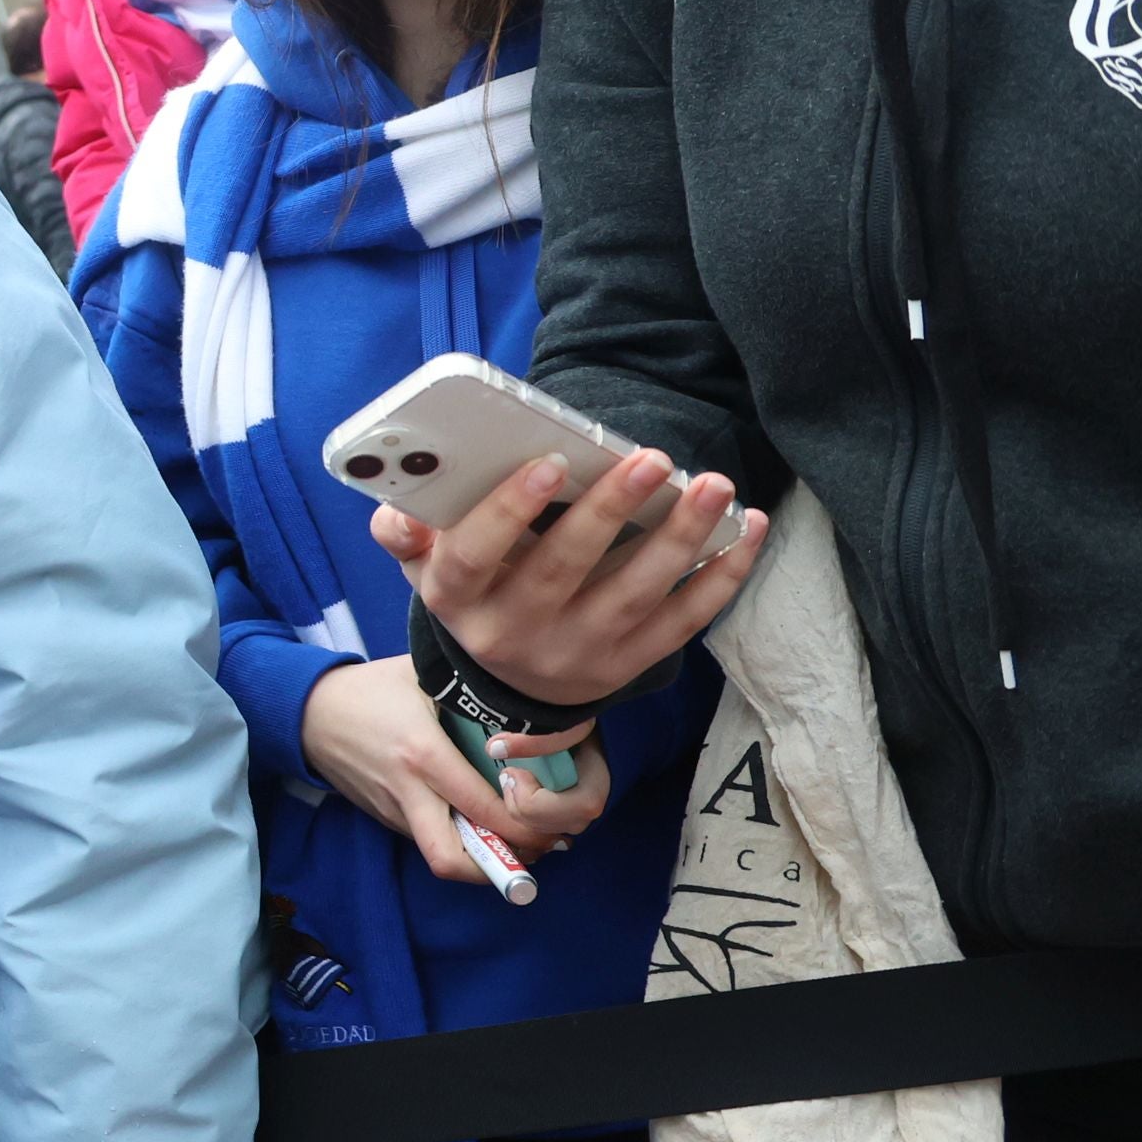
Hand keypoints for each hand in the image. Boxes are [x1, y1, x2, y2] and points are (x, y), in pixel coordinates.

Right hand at [297, 662, 608, 888]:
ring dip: (484, 856)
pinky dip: (460, 838)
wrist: (308, 711)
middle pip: (451, 859)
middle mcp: (407, 791)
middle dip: (499, 867)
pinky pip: (428, 838)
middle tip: (536, 848)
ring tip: (520, 836)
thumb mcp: (425, 677)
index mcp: (422, 754)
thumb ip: (473, 691)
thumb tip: (527, 699)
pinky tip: (480, 820)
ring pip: (442, 855)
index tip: (552, 817)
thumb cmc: (373, 688)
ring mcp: (392, 810)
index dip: (524, 823)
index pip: (482, 807)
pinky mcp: (384, 817)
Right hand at [373, 449, 761, 710]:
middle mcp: (514, 634)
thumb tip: (395, 512)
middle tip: (653, 458)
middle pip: (564, 570)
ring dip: (680, 538)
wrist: (507, 684)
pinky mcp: (628, 666)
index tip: (549, 464)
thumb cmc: (474, 594)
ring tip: (712, 485)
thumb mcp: (427, 568)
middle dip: (612, 511)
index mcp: (460, 600)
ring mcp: (577, 654)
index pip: (474, 558)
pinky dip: (721, 576)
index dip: (510, 511)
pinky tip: (746, 529)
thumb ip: (406, 534)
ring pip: (634, 595)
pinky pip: (683, 622)